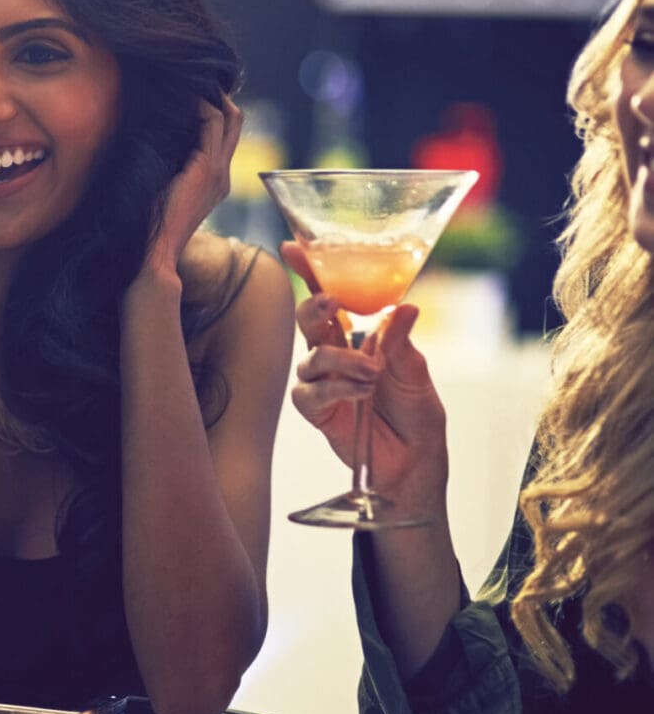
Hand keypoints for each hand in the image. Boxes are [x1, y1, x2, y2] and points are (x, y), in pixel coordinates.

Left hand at [147, 98, 242, 273]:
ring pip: (229, 119)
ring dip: (210, 96)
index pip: (222, 135)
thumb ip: (161, 166)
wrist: (153, 253)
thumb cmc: (145, 224)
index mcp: (211, 181)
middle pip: (234, 123)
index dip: (212, 109)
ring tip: (188, 81)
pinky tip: (182, 98)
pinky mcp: (208, 169)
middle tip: (194, 79)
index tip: (188, 91)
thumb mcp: (156, 188)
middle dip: (218, 97)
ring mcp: (218, 172)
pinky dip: (201, 105)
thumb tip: (143, 136)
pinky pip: (213, 124)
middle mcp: (221, 176)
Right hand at [281, 241, 448, 512]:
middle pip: (308, 321)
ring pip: (310, 357)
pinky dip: (334, 389)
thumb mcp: (417, 374)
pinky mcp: (316, 411)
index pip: (330, 299)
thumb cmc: (418, 418)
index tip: (293, 248)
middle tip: (333, 305)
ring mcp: (322, 383)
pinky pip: (308, 392)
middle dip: (315, 308)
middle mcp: (335, 355)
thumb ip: (401, 344)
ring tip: (372, 374)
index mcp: (359, 337)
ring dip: (340, 361)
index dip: (310, 273)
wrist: (416, 465)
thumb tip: (407, 307)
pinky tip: (359, 393)